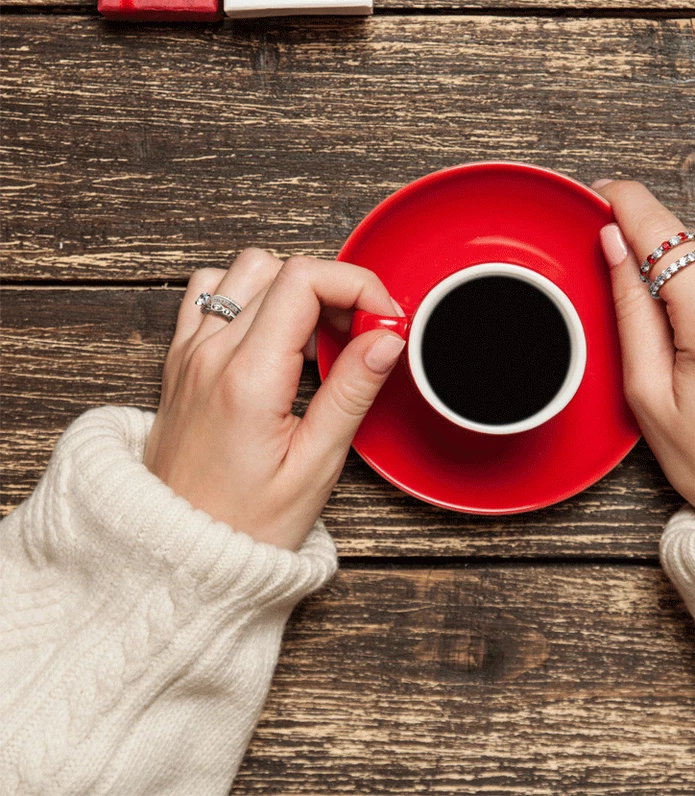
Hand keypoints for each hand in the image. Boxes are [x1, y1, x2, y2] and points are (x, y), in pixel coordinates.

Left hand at [143, 249, 405, 549]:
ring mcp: (189, 354)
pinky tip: (274, 334)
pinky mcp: (180, 362)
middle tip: (364, 336)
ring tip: (320, 334)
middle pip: (282, 269)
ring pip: (245, 270)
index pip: (305, 280)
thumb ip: (352, 391)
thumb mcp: (315, 465)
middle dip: (337, 290)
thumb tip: (388, 338)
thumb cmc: (244, 525)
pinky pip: (208, 293)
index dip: (358, 286)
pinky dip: (249, 295)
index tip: (384, 320)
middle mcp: (210, 355)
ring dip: (292, 287)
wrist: (175, 556)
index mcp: (247, 378)